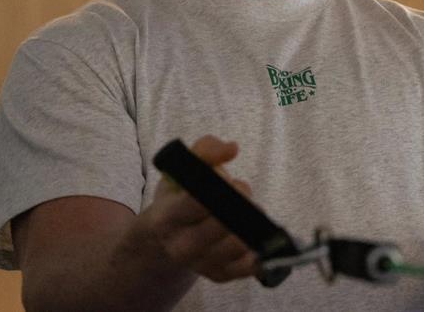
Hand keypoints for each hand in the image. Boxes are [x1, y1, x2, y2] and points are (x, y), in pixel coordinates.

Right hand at [141, 135, 258, 282]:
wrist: (163, 238)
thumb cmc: (177, 197)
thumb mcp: (182, 169)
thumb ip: (206, 150)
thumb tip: (232, 149)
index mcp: (166, 218)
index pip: (195, 205)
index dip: (220, 190)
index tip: (231, 180)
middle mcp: (180, 246)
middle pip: (219, 227)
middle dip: (239, 205)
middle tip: (243, 192)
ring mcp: (200, 264)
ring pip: (235, 246)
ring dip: (251, 224)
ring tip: (250, 210)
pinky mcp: (218, 275)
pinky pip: (246, 267)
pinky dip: (258, 252)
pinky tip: (260, 237)